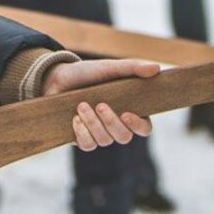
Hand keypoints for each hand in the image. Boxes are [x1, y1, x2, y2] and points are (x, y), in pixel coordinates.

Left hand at [42, 59, 158, 151]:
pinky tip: (75, 118)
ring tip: (81, 105)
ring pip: (104, 140)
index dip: (139, 126)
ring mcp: (99, 133)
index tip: (127, 114)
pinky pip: (88, 145)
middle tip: (100, 105)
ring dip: (93, 123)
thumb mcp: (109, 68)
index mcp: (129, 109)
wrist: (56, 78)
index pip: (144, 128)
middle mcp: (116, 124)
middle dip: (111, 122)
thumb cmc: (87, 73)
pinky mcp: (82, 138)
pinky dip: (81, 132)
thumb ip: (132, 68)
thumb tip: (156, 68)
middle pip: (124, 137)